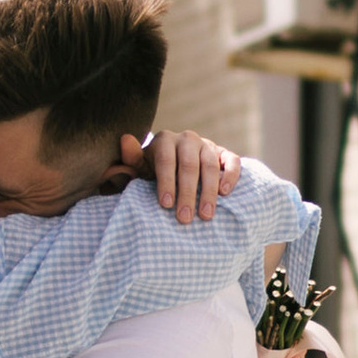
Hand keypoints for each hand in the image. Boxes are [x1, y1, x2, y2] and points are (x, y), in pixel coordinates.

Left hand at [124, 126, 240, 218]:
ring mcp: (207, 145)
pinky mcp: (223, 153)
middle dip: (187, 193)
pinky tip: (225, 194)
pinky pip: (232, 161)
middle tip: (184, 218)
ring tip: (205, 215)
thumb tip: (125, 140)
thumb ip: (131, 160)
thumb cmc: (153, 171)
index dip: (166, 182)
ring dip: (208, 191)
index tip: (165, 205)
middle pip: (189, 165)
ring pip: (210, 165)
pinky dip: (230, 175)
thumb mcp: (139, 168)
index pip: (166, 159)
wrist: (175, 166)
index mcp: (165, 140)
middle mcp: (187, 139)